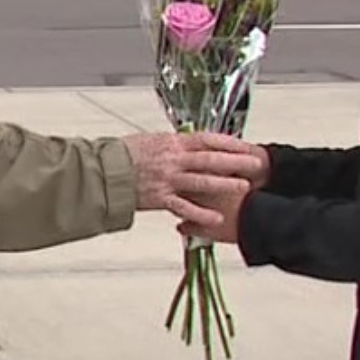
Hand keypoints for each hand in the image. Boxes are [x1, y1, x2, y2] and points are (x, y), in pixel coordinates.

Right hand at [123, 132, 260, 230]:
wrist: (103, 171)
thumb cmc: (124, 155)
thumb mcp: (152, 141)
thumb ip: (175, 146)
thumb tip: (193, 146)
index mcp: (172, 143)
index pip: (207, 140)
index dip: (229, 143)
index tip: (246, 146)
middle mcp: (173, 160)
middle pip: (210, 159)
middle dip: (235, 162)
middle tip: (255, 165)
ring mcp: (167, 180)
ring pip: (202, 181)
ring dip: (224, 184)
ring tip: (243, 187)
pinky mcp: (160, 199)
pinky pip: (184, 208)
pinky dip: (201, 214)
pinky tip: (216, 219)